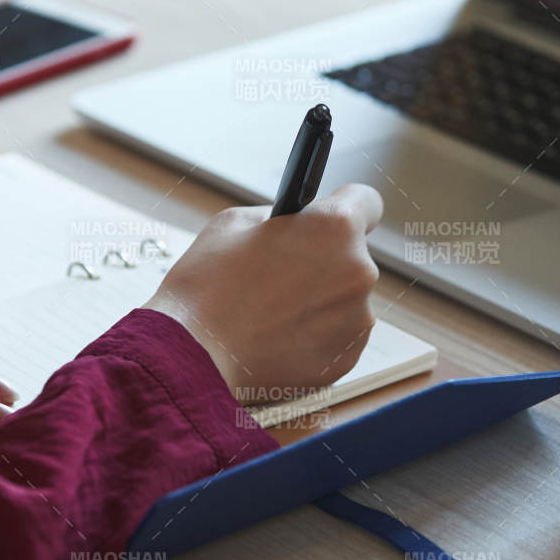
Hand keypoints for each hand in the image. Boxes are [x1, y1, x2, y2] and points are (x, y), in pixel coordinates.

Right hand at [144, 184, 382, 400]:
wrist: (192, 358)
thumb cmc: (206, 287)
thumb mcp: (234, 223)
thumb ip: (279, 219)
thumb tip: (295, 226)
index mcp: (334, 227)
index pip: (367, 201)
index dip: (345, 206)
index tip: (330, 220)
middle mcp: (358, 272)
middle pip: (352, 255)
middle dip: (323, 260)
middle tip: (281, 274)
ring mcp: (356, 319)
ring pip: (345, 299)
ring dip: (320, 301)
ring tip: (273, 313)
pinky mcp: (345, 358)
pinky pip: (338, 336)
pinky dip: (316, 336)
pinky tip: (278, 338)